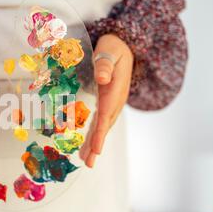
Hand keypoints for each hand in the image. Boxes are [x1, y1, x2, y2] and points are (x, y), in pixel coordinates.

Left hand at [79, 34, 132, 167]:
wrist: (125, 48)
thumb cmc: (114, 49)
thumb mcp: (109, 51)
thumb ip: (105, 64)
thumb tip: (102, 79)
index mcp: (115, 91)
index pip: (106, 115)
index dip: (100, 133)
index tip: (96, 149)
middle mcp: (116, 101)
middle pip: (105, 126)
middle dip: (96, 145)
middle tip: (89, 163)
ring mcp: (113, 104)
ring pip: (103, 127)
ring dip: (95, 143)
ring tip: (86, 160)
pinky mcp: (108, 104)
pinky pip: (101, 122)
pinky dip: (94, 134)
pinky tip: (88, 144)